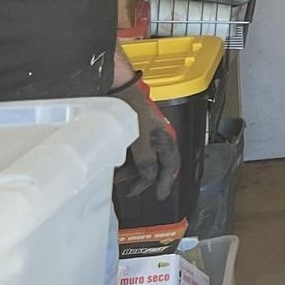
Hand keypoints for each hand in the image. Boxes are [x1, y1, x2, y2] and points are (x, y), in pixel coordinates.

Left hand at [111, 80, 180, 202]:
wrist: (116, 89)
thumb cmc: (132, 107)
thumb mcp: (140, 135)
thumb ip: (145, 157)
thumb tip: (150, 176)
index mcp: (164, 138)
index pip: (170, 164)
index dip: (165, 181)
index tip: (160, 195)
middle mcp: (156, 138)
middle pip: (155, 165)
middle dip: (144, 179)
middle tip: (131, 191)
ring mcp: (143, 137)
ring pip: (141, 160)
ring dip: (131, 172)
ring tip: (117, 180)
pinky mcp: (131, 134)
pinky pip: (131, 154)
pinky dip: (124, 163)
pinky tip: (115, 168)